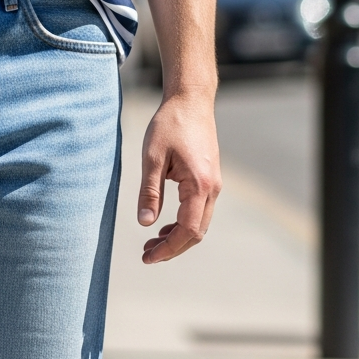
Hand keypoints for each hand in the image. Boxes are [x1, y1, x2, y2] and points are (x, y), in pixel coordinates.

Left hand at [139, 91, 220, 264]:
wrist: (191, 101)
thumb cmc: (170, 125)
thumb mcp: (151, 158)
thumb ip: (149, 192)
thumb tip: (144, 224)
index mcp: (199, 186)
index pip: (187, 230)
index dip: (168, 249)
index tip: (147, 257)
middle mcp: (212, 189)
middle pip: (196, 232)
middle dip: (172, 248)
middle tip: (146, 255)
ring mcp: (213, 184)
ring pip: (199, 223)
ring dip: (177, 237)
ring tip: (151, 243)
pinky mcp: (209, 179)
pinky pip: (199, 210)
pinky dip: (183, 223)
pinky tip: (164, 225)